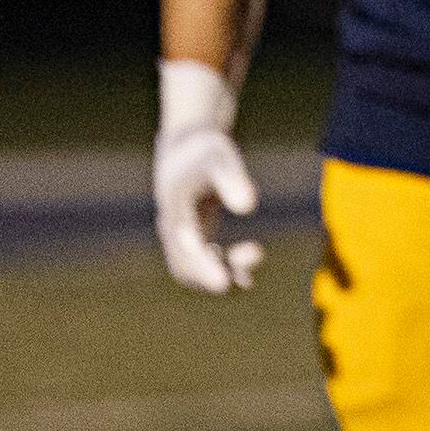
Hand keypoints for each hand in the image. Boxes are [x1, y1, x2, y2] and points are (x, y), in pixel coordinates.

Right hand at [154, 119, 262, 295]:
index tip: (224, 284)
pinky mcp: (191, 235)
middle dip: (217, 273)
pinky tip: (248, 259)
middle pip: (185, 268)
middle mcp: (172, 229)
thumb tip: (249, 207)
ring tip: (256, 254)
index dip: (204, 269)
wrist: (186, 146)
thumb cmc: (204, 149)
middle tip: (257, 254)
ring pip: (192, 269)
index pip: (186, 252)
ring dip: (221, 271)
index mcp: (175, 213)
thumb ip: (232, 179)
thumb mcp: (220, 158)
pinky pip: (201, 261)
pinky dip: (222, 266)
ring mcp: (179, 235)